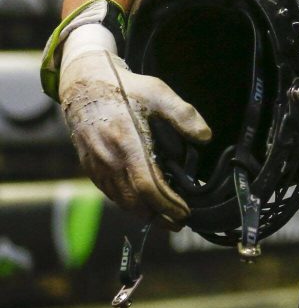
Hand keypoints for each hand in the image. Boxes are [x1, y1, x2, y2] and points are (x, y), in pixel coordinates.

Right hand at [60, 49, 210, 224]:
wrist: (84, 85)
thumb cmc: (124, 88)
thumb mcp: (158, 92)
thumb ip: (183, 115)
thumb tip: (205, 137)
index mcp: (126, 142)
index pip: (148, 186)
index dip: (167, 203)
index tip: (185, 212)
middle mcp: (109, 159)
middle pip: (135, 201)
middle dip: (159, 215)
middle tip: (179, 222)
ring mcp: (97, 166)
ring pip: (121, 201)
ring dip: (144, 213)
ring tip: (166, 217)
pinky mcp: (91, 168)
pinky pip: (111, 193)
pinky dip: (128, 203)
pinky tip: (143, 203)